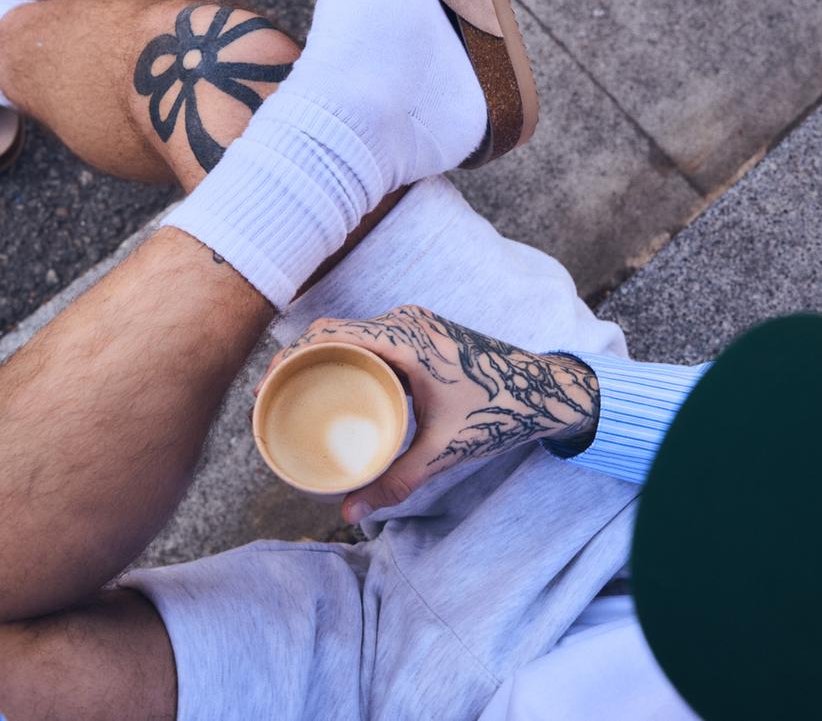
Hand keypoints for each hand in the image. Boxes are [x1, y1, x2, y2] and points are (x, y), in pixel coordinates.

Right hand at [256, 305, 599, 523]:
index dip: (290, 356)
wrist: (543, 388)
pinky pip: (371, 331)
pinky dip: (346, 349)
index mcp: (405, 340)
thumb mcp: (444, 450)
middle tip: (272, 395)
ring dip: (321, 351)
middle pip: (333, 329)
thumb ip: (397, 480)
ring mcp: (415, 321)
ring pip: (352, 328)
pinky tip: (334, 376)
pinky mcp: (422, 329)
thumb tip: (351, 512)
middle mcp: (406, 321)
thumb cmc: (497, 413)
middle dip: (296, 356)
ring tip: (295, 387)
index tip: (266, 386)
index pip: (330, 335)